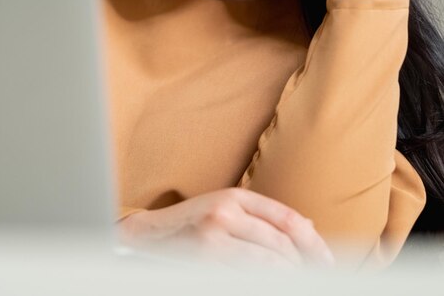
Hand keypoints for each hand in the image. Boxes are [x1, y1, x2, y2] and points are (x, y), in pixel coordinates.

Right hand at [118, 188, 334, 268]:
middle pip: (281, 242)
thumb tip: (308, 227)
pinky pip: (248, 276)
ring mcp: (214, 238)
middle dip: (304, 262)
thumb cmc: (195, 221)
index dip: (312, 241)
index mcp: (234, 196)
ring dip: (289, 275)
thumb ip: (264, 216)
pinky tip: (275, 282)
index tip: (327, 259)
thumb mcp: (229, 208)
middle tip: (317, 275)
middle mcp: (225, 213)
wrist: (151, 236)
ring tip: (298, 280)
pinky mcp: (205, 260)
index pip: (286, 218)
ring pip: (268, 263)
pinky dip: (267, 281)